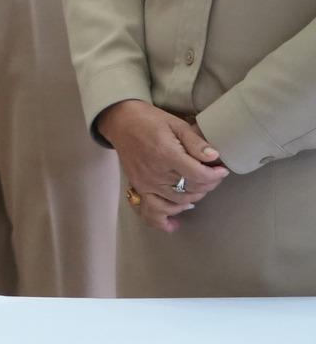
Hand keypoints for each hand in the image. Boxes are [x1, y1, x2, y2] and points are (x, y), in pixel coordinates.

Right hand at [96, 99, 228, 232]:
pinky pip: (152, 211)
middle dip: (208, 184)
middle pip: (191, 189)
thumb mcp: (176, 124)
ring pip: (178, 201)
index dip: (215, 175)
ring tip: (199, 187)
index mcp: (166, 154)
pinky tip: (175, 222)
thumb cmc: (151, 120)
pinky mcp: (138, 187)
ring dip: (194, 197)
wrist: (121, 122)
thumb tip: (215, 157)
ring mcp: (145, 183)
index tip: (222, 169)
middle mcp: (156, 172)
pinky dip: (165, 220)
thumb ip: (196, 142)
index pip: (198, 175)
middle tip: (212, 174)